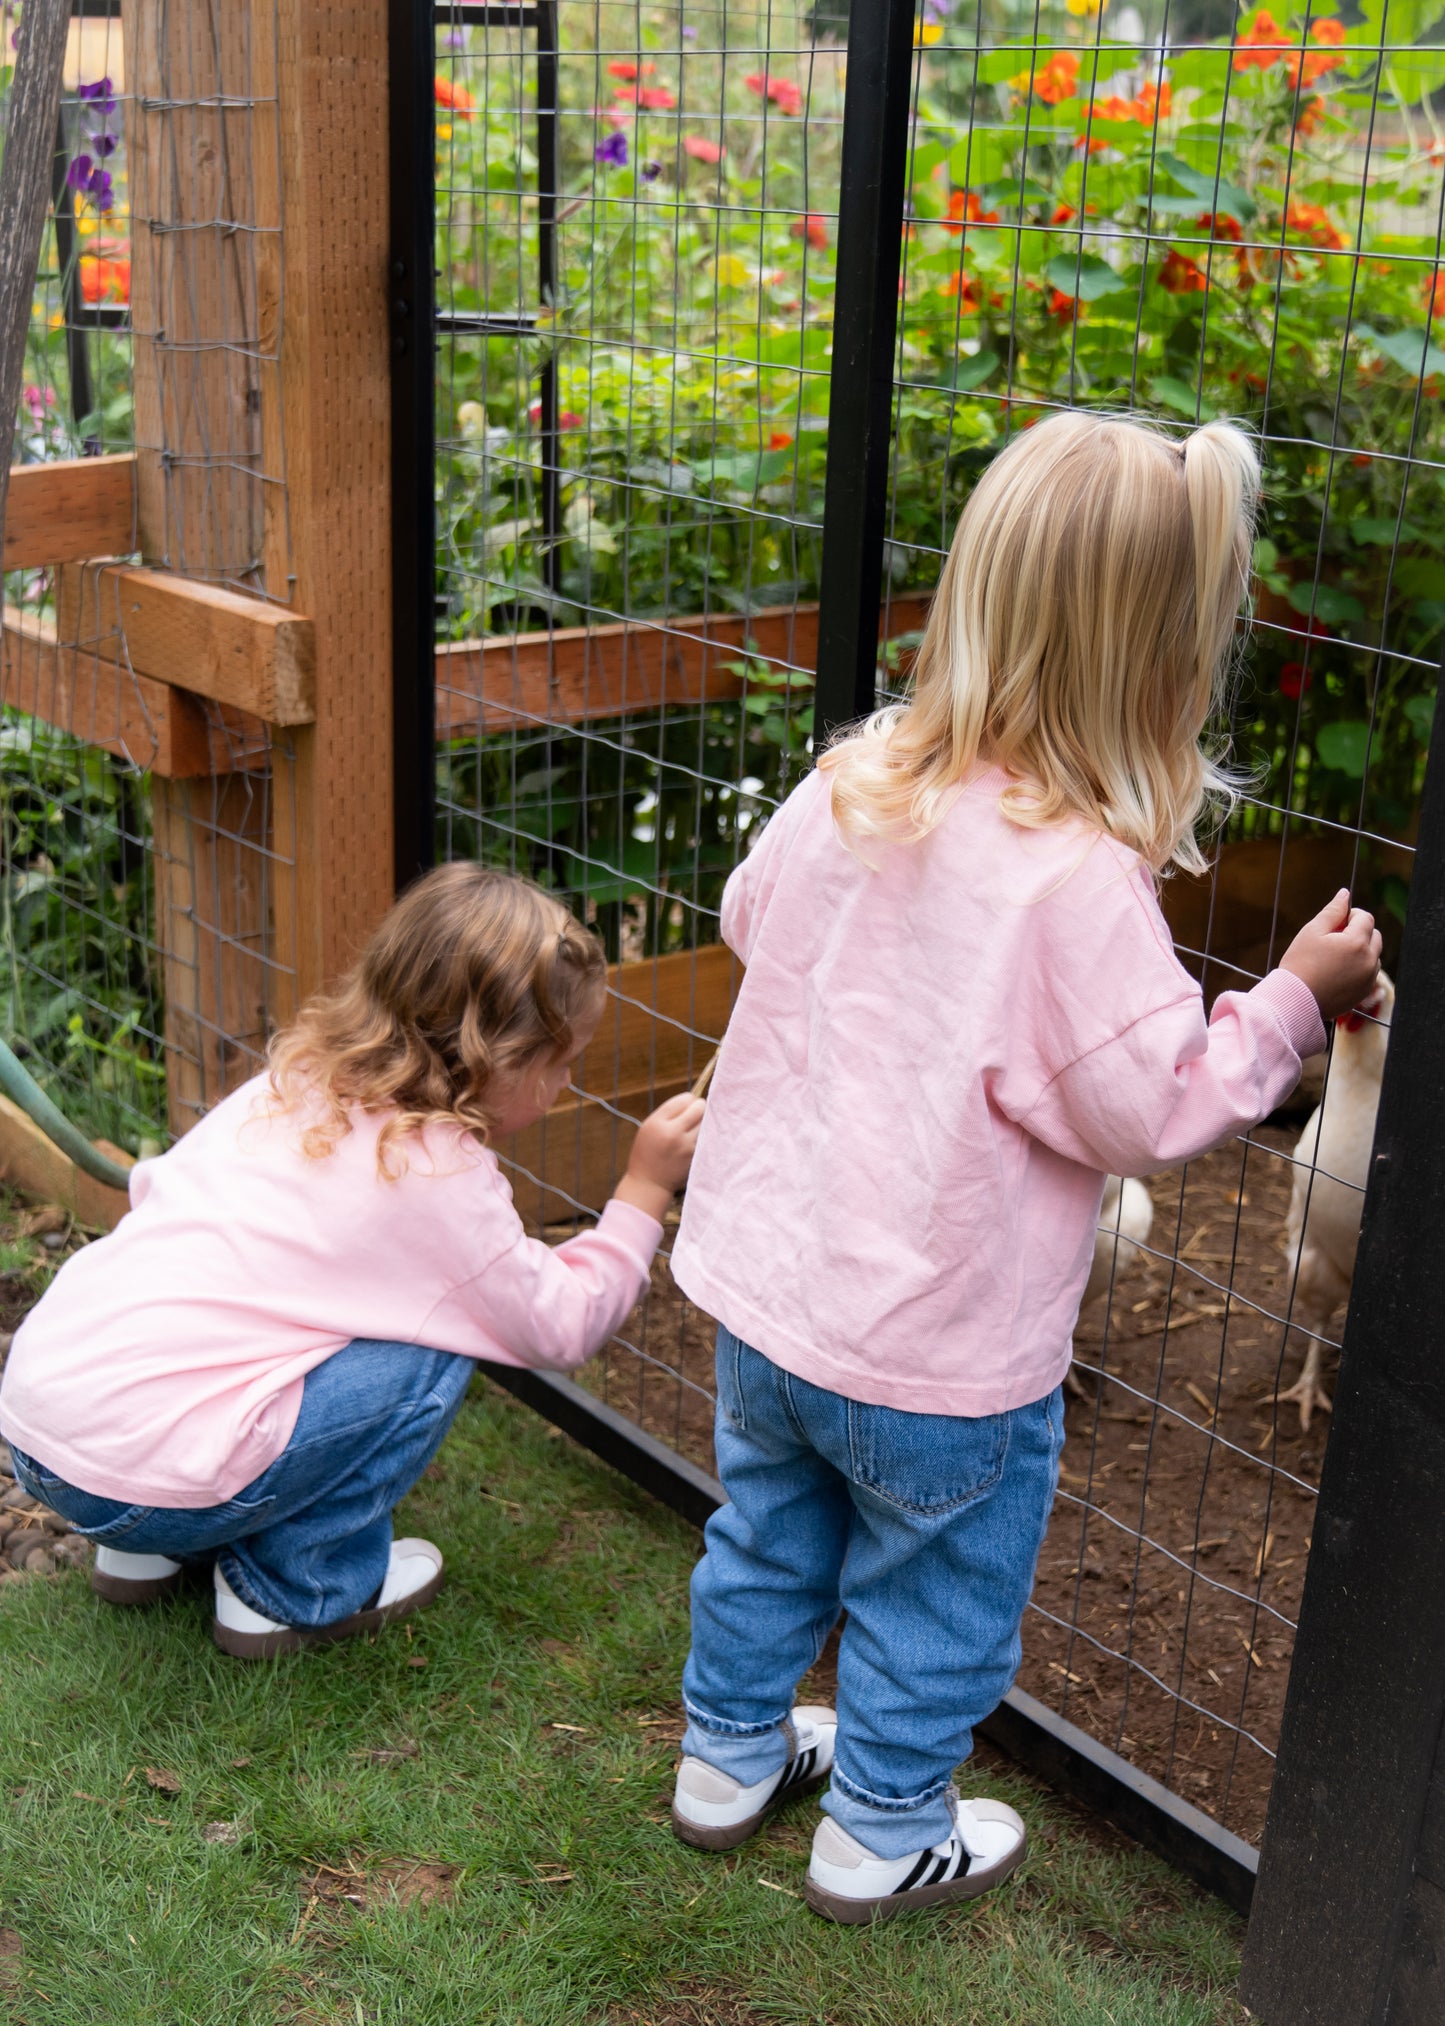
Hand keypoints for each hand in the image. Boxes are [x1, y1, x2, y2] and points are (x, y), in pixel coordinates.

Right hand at [614, 1093, 706, 1221]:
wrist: (649, 1184)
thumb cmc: (648, 1153)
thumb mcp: (648, 1128)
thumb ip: (668, 1113)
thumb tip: (693, 1100)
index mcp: (657, 1123)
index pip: (684, 1099)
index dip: (687, 1101)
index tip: (686, 1107)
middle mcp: (672, 1133)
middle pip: (700, 1107)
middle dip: (699, 1108)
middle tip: (694, 1116)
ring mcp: (686, 1146)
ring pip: (707, 1122)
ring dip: (703, 1123)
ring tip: (694, 1129)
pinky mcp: (695, 1157)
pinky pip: (707, 1138)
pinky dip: (704, 1136)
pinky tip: (695, 1140)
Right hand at [1280, 889, 1382, 1021]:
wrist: (1295, 1001)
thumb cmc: (1300, 964)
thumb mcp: (1312, 931)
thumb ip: (1332, 911)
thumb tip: (1345, 894)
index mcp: (1357, 942)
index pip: (1365, 917)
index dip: (1350, 916)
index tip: (1335, 924)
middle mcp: (1369, 960)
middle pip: (1374, 935)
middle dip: (1358, 932)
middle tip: (1333, 940)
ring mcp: (1369, 978)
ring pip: (1373, 954)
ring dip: (1360, 951)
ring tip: (1333, 959)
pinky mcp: (1365, 992)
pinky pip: (1369, 973)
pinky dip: (1359, 968)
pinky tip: (1336, 972)